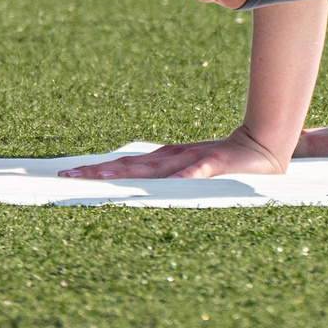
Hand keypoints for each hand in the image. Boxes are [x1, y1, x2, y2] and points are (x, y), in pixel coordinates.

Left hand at [59, 128, 288, 180]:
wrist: (261, 145)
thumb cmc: (222, 161)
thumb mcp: (188, 169)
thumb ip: (166, 175)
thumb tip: (136, 181)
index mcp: (165, 159)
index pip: (124, 164)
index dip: (96, 169)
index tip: (65, 173)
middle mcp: (173, 156)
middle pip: (130, 165)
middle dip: (99, 170)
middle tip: (68, 175)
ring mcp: (193, 157)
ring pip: (155, 166)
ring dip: (129, 171)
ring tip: (104, 176)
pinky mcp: (215, 162)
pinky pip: (198, 170)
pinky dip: (186, 174)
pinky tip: (175, 180)